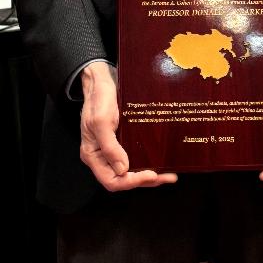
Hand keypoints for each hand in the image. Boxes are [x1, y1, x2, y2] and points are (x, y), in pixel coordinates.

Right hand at [79, 61, 177, 190]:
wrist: (101, 81)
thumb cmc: (98, 98)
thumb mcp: (102, 121)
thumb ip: (110, 147)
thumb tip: (123, 170)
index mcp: (93, 155)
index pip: (111, 180)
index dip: (131, 182)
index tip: (151, 175)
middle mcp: (102, 156)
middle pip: (123, 178)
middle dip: (145, 180)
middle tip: (167, 177)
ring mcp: (112, 149)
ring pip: (130, 170)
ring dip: (149, 174)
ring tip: (169, 174)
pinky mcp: (122, 141)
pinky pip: (134, 157)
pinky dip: (147, 161)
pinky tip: (160, 160)